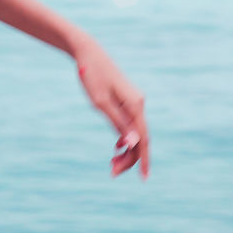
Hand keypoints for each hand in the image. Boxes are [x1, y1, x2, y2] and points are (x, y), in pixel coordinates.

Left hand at [71, 36, 149, 179]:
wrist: (88, 53)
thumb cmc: (91, 76)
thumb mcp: (100, 102)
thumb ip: (118, 123)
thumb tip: (133, 143)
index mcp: (135, 105)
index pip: (143, 140)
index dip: (144, 161)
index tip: (144, 179)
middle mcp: (138, 104)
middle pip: (140, 138)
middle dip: (129, 158)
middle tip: (112, 172)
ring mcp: (134, 101)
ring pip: (135, 132)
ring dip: (126, 149)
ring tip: (112, 164)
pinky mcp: (127, 99)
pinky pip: (131, 124)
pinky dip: (125, 138)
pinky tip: (117, 147)